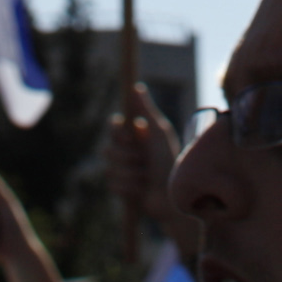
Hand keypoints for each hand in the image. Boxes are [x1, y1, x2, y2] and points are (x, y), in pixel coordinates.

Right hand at [103, 81, 179, 231]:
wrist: (174, 195)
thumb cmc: (170, 160)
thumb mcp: (160, 133)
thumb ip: (146, 111)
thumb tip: (136, 86)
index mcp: (135, 136)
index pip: (113, 126)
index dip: (117, 133)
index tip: (129, 137)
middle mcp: (127, 151)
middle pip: (107, 149)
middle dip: (127, 157)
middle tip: (144, 161)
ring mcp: (122, 170)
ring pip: (110, 168)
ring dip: (131, 174)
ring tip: (147, 177)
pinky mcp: (121, 189)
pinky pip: (113, 185)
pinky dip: (129, 187)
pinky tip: (142, 189)